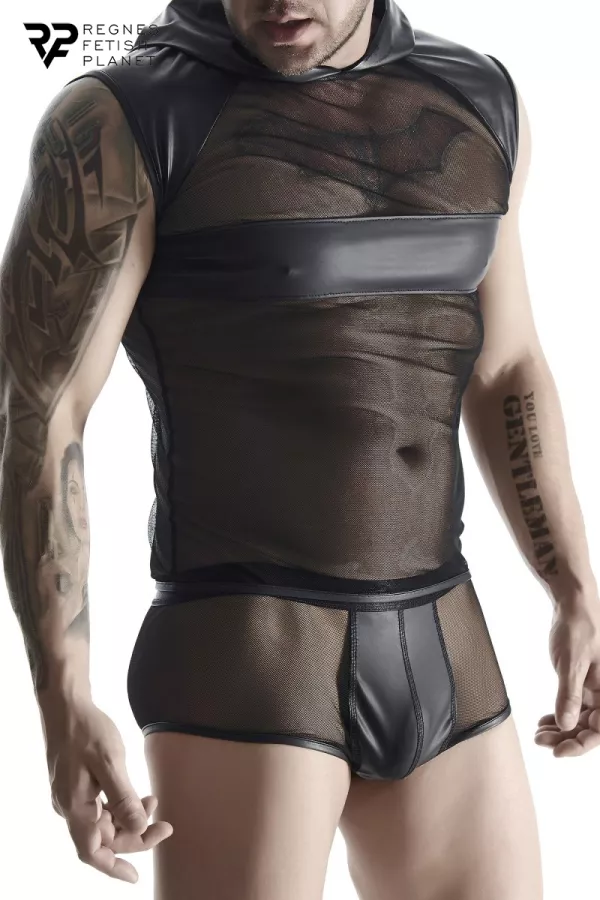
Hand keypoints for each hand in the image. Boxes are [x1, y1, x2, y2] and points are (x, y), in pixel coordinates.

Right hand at [43, 698, 172, 882]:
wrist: (64, 703)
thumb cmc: (86, 729)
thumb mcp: (109, 762)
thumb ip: (124, 798)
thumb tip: (138, 828)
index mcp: (74, 807)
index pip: (93, 852)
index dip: (114, 867)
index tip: (136, 877)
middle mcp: (70, 807)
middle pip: (103, 837)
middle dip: (134, 835)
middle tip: (164, 825)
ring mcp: (71, 795)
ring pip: (103, 821)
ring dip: (129, 818)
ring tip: (153, 802)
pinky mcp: (76, 784)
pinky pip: (99, 806)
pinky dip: (121, 805)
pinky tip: (138, 794)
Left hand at [535, 596, 599, 756]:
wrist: (574, 605)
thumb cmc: (578, 628)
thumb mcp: (572, 662)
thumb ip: (570, 694)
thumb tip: (566, 725)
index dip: (581, 745)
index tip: (558, 751)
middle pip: (590, 728)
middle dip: (566, 738)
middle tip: (540, 740)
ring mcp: (597, 689)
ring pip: (582, 720)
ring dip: (561, 729)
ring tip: (539, 733)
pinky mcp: (585, 683)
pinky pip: (575, 707)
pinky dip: (560, 715)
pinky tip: (544, 721)